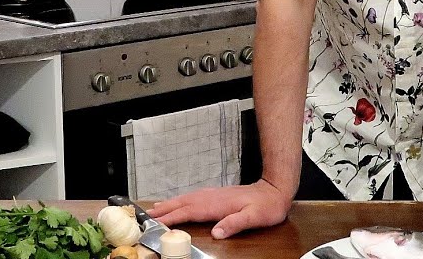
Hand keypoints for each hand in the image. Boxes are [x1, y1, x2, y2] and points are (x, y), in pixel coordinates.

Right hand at [147, 179, 292, 239]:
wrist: (275, 190)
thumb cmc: (266, 206)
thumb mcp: (254, 217)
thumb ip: (235, 223)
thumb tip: (216, 232)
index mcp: (218, 205)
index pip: (189, 211)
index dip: (172, 217)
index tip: (157, 222)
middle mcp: (212, 198)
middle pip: (184, 203)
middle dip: (165, 209)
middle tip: (147, 215)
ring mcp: (214, 195)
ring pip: (187, 198)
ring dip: (171, 203)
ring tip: (156, 208)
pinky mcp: (217, 195)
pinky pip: (193, 197)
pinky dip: (181, 200)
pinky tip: (179, 203)